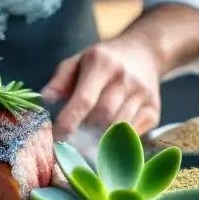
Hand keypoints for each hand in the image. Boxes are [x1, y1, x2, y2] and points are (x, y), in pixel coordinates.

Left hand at [41, 38, 162, 136]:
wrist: (146, 52)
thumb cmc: (104, 60)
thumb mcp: (78, 61)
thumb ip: (59, 81)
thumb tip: (45, 100)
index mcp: (102, 64)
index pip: (84, 100)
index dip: (69, 122)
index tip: (55, 138)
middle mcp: (125, 79)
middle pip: (102, 118)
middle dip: (83, 135)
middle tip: (69, 146)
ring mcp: (142, 96)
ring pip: (118, 129)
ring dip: (99, 142)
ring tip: (85, 147)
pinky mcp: (153, 111)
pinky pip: (133, 135)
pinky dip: (117, 143)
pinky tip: (106, 142)